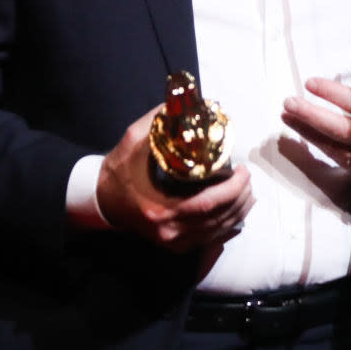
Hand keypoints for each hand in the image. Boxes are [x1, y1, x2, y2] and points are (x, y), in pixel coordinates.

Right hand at [96, 107, 254, 252]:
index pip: (208, 203)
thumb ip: (160, 121)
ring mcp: (174, 243)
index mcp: (162, 207)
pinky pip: (211, 241)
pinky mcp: (176, 246)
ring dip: (239, 211)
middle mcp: (171, 231)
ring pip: (219, 231)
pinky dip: (229, 226)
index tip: (243, 170)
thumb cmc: (119, 169)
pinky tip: (238, 212)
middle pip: (219, 218)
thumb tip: (187, 103)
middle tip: (248, 176)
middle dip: (241, 197)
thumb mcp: (134, 140)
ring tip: (248, 190)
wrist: (103, 200)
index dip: (233, 188)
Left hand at [281, 30, 350, 186]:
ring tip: (287, 119)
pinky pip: (344, 162)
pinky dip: (323, 149)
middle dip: (312, 117)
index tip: (310, 82)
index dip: (333, 93)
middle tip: (288, 104)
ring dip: (310, 134)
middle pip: (342, 130)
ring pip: (338, 149)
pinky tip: (307, 136)